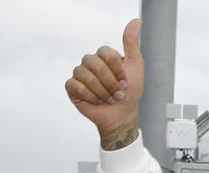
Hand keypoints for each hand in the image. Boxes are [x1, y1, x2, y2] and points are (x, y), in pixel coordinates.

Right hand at [66, 19, 144, 148]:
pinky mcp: (72, 88)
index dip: (117, 70)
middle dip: (109, 83)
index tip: (125, 82)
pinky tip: (97, 102)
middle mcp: (90, 62)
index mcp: (104, 56)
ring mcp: (80, 74)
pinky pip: (75, 86)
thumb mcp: (136, 66)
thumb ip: (132, 43)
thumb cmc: (130, 92)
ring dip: (101, 91)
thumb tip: (136, 21)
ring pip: (84, 75)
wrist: (122, 115)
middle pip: (94, 63)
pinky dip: (90, 96)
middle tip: (118, 94)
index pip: (105, 53)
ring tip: (109, 99)